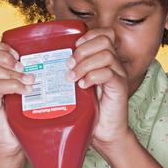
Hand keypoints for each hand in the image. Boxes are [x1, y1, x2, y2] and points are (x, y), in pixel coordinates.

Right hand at [0, 41, 32, 158]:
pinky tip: (26, 90)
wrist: (11, 146)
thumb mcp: (22, 92)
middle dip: (5, 55)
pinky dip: (13, 85)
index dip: (1, 46)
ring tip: (28, 80)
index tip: (19, 55)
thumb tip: (46, 60)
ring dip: (11, 71)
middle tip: (23, 66)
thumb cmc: (18, 119)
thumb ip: (24, 76)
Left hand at [67, 28, 130, 149]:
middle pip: (105, 40)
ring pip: (106, 55)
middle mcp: (114, 65)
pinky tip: (83, 86)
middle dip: (83, 50)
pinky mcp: (119, 88)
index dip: (89, 36)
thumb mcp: (78, 86)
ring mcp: (118, 75)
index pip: (105, 34)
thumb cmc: (90, 110)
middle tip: (69, 65)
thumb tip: (49, 61)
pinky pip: (109, 74)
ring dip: (85, 64)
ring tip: (73, 78)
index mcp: (105, 60)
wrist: (105, 132)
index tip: (73, 47)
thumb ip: (72, 71)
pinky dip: (93, 76)